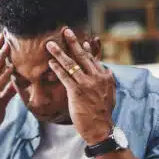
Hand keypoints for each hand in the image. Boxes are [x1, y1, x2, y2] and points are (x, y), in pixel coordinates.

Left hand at [46, 28, 114, 144]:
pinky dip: (56, 68)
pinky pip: (65, 76)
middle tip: (65, 30)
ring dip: (59, 52)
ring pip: (71, 64)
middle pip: (82, 56)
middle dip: (73, 42)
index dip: (86, 49)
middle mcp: (97, 77)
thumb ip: (105, 80)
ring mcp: (87, 83)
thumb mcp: (108, 93)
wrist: (101, 128)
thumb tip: (104, 70)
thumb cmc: (102, 113)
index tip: (81, 41)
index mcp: (106, 76)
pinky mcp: (77, 91)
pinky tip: (50, 62)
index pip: (93, 59)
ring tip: (50, 44)